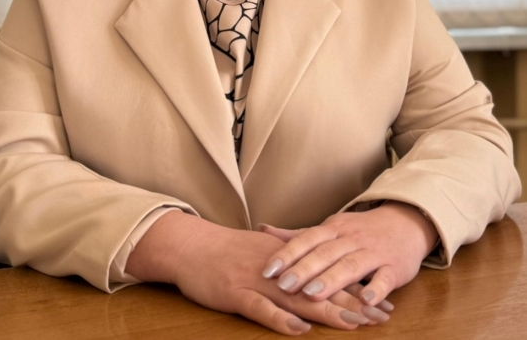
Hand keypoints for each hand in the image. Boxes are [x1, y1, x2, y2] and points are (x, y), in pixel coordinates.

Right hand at [126, 212, 391, 334]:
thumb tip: (318, 273)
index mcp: (287, 258)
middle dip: (352, 302)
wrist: (191, 246)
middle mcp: (278, 268)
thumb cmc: (226, 251)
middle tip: (381, 316)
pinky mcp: (236, 293)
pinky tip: (299, 329)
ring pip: (298, 297)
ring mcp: (257, 280)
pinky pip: (261, 308)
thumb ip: (292, 260)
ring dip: (327, 311)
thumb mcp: (264, 251)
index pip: (328, 275)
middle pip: (320, 287)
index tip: (382, 302)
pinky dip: (280, 318)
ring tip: (354, 324)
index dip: (356, 289)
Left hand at [260, 201, 438, 308]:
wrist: (405, 223)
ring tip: (313, 295)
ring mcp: (373, 253)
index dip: (287, 254)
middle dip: (303, 270)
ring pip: (351, 265)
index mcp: (333, 229)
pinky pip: (386, 278)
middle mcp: (350, 239)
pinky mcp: (395, 268)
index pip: (306, 240)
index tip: (267, 270)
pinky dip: (377, 289)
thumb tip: (263, 229)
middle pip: (325, 253)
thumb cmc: (360, 230)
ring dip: (332, 279)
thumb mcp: (330, 228)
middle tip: (283, 286)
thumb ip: (298, 235)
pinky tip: (366, 300)